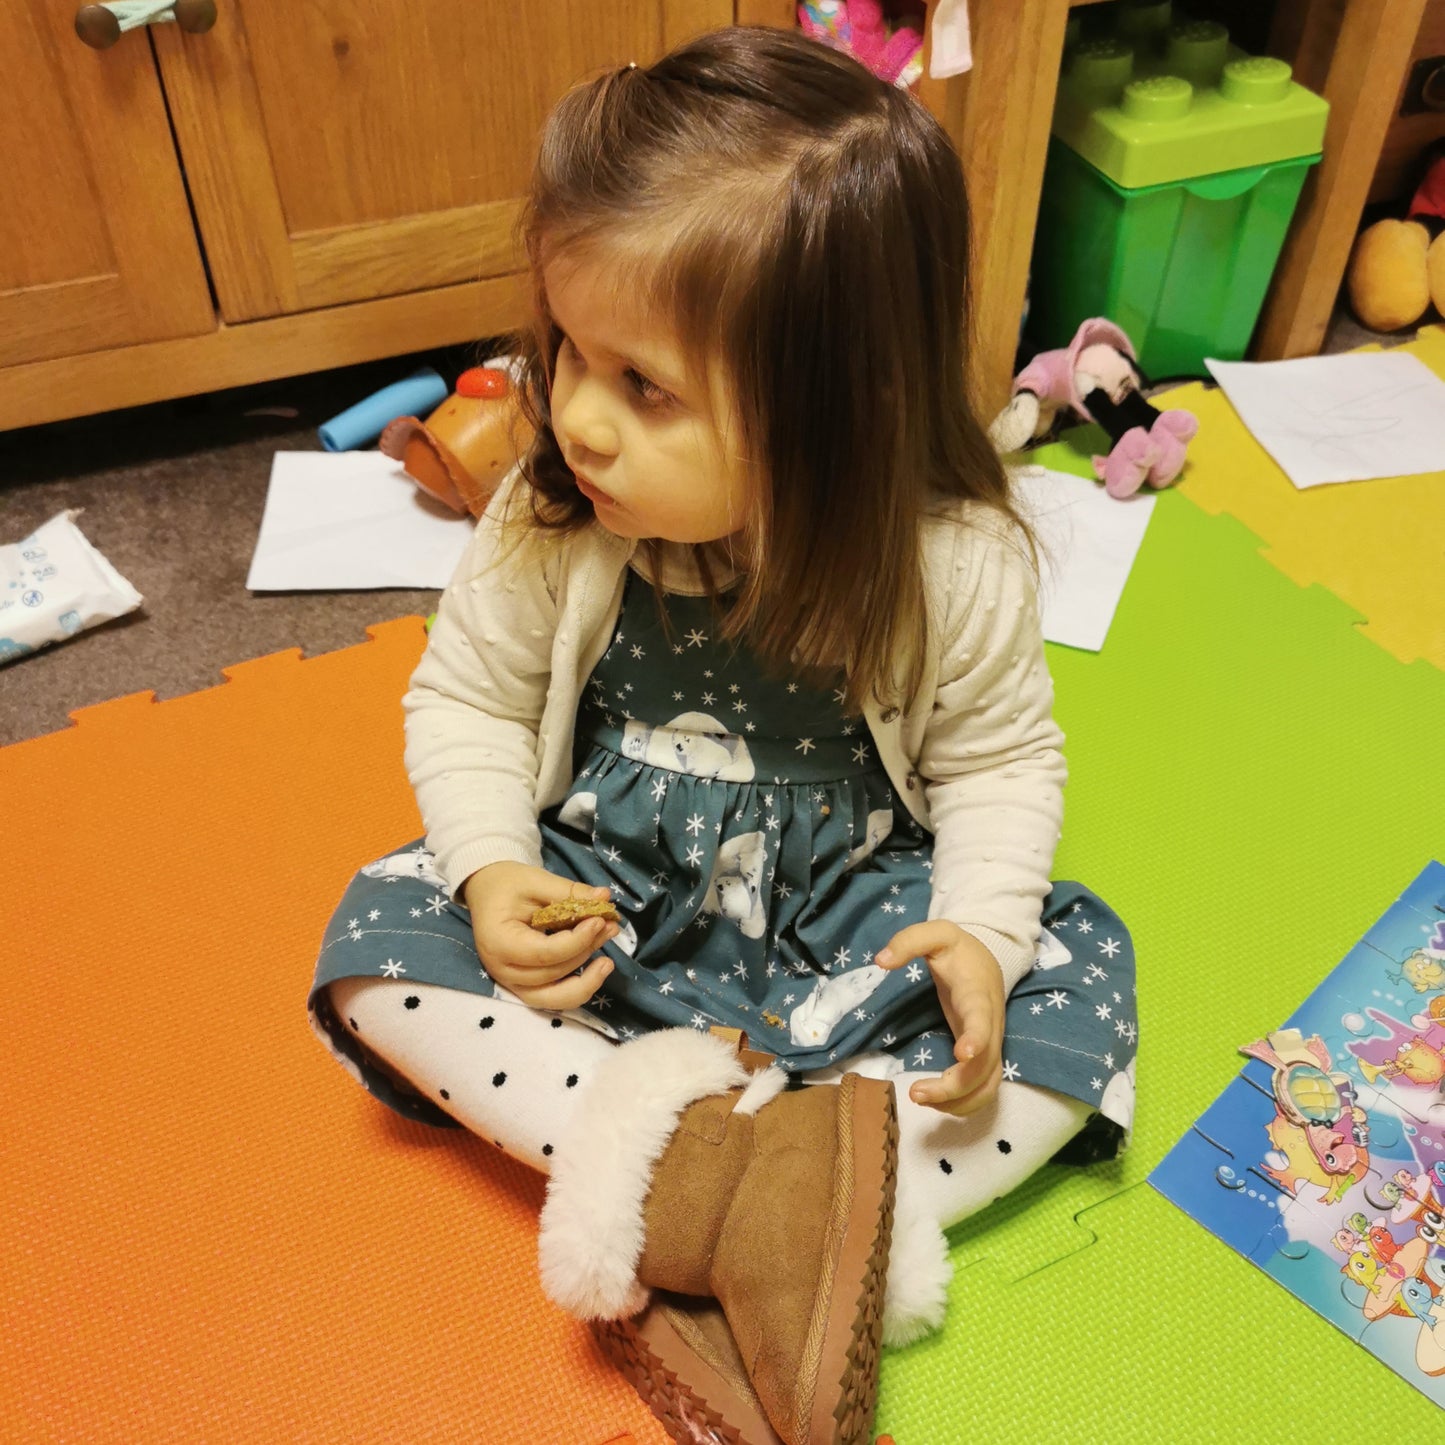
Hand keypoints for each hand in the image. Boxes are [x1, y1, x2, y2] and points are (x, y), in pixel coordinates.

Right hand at [463, 861, 617, 1009]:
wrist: (487, 892)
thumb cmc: (507, 884)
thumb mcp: (536, 880)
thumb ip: (569, 892)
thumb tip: (604, 897)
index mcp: (499, 942)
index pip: (545, 953)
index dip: (578, 941)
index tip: (600, 920)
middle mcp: (502, 970)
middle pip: (553, 973)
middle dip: (585, 951)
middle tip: (609, 927)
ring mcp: (512, 983)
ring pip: (555, 998)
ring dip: (587, 981)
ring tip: (608, 960)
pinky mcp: (524, 987)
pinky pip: (553, 998)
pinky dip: (577, 989)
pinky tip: (596, 970)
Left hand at [876, 921, 1003, 1116]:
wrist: (989, 960)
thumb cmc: (959, 949)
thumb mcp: (935, 933)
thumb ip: (909, 941)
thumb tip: (881, 961)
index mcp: (977, 994)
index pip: (983, 1019)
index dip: (976, 1037)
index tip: (963, 1054)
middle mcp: (991, 1025)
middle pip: (984, 1066)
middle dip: (954, 1086)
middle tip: (915, 1092)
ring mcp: (992, 1044)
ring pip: (988, 1085)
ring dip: (958, 1102)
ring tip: (920, 1098)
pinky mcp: (986, 1056)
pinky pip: (984, 1089)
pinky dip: (963, 1104)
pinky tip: (934, 1101)